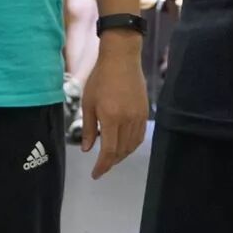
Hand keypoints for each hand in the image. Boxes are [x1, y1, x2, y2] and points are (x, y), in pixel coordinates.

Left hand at [80, 34, 147, 179]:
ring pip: (132, 146)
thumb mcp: (88, 102)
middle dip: (110, 162)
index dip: (102, 166)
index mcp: (111, 118)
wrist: (122, 58)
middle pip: (121, 151)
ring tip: (111, 157)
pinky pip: (139, 136)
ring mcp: (138, 116)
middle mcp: (127, 120)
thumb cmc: (100, 78)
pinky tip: (124, 144)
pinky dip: (131, 145)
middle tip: (101, 165)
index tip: (95, 174)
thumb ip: (88, 127)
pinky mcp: (144, 112)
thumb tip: (87, 149)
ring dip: (121, 155)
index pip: (109, 152)